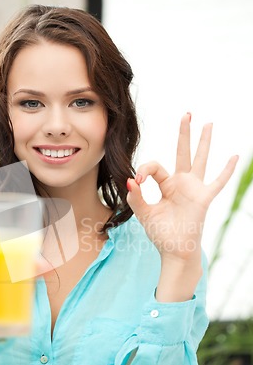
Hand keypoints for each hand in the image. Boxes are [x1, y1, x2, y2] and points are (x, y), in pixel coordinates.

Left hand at [127, 113, 238, 262]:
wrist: (174, 250)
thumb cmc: (161, 233)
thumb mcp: (144, 214)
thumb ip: (136, 198)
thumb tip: (129, 180)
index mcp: (166, 185)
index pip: (155, 167)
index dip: (144, 170)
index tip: (136, 181)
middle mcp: (181, 183)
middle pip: (182, 153)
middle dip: (184, 134)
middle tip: (186, 114)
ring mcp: (194, 189)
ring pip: (200, 160)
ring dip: (204, 142)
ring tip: (208, 124)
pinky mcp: (203, 198)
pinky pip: (218, 182)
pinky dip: (227, 170)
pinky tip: (235, 156)